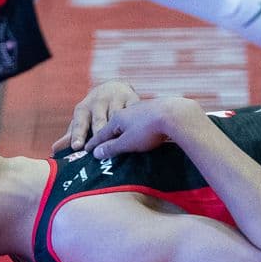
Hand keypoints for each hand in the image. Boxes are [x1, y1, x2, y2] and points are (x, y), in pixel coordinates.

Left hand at [52, 80, 141, 151]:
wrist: (114, 88)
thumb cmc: (95, 111)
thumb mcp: (82, 120)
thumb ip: (72, 135)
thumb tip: (54, 150)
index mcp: (83, 108)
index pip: (79, 124)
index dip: (78, 135)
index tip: (77, 147)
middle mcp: (98, 101)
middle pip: (99, 121)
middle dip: (99, 134)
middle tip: (99, 149)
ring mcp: (116, 98)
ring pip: (117, 117)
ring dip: (118, 131)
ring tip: (119, 144)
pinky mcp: (132, 97)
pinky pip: (133, 113)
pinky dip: (134, 122)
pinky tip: (137, 132)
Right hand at [84, 97, 204, 158]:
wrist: (174, 114)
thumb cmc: (149, 130)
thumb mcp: (127, 142)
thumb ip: (112, 147)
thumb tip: (96, 152)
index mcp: (117, 119)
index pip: (101, 133)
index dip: (94, 143)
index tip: (86, 149)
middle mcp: (127, 111)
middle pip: (113, 126)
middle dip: (107, 136)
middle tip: (101, 145)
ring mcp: (141, 109)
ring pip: (128, 123)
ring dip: (123, 132)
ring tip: (121, 140)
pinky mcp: (154, 110)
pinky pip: (140, 121)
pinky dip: (136, 129)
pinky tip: (141, 132)